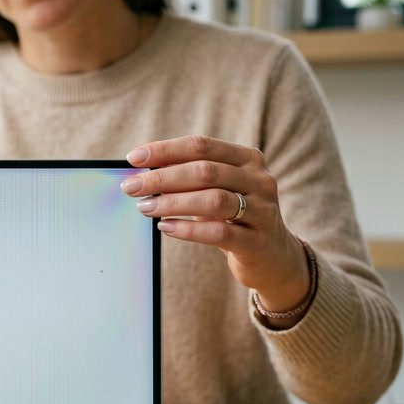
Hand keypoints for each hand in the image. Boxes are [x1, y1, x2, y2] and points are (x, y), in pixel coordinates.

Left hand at [121, 135, 309, 314]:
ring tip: (145, 207)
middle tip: (131, 187)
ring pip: (213, 200)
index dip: (166, 150)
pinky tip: (165, 227)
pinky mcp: (258, 242)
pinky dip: (188, 229)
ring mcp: (263, 211)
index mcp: (248, 159)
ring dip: (173, 203)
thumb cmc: (234, 218)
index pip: (202, 146)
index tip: (134, 158)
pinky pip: (219, 233)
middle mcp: (260, 180)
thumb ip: (189, 179)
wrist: (273, 257)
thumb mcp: (217, 191)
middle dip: (162, 178)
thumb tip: (141, 172)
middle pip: (205, 171)